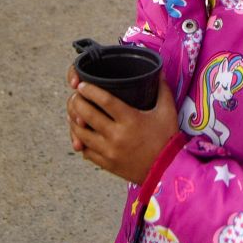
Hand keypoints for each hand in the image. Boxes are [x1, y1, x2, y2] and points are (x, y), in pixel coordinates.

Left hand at [68, 69, 179, 184]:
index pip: (104, 100)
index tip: (82, 84)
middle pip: (87, 115)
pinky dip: (81, 142)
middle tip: (76, 96)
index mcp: (130, 119)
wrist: (168, 171)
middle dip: (77, 102)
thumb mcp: (167, 112)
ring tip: (75, 114)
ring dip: (74, 122)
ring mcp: (110, 151)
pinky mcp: (107, 164)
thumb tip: (159, 71)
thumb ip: (162, 90)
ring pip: (81, 134)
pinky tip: (82, 134)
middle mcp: (117, 135)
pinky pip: (86, 152)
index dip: (90, 90)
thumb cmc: (168, 140)